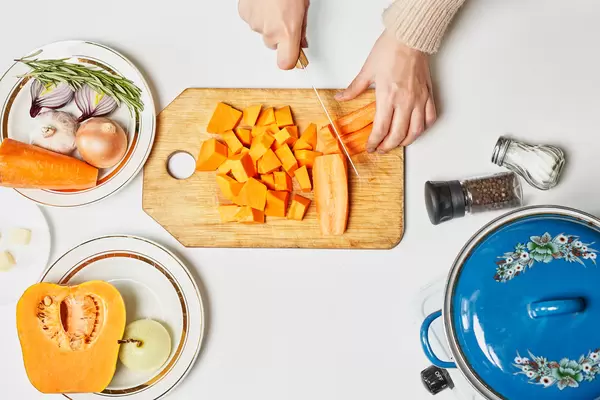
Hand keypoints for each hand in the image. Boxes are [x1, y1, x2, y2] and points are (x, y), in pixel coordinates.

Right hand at [239, 0, 308, 69]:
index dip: (289, 60)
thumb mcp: (303, 9)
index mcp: (288, 31)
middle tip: (285, 19)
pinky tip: (264, 3)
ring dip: (268, 22)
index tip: (293, 58)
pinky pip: (252, 20)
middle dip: (279, 36)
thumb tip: (300, 41)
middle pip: (273, 45)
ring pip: (262, 31)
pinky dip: (257, 14)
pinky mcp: (244, 14)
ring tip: (274, 5)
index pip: (285, 62)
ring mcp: (255, 23)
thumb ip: (301, 29)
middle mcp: (270, 31)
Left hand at [335, 30, 436, 151]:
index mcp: (387, 97)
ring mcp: (418, 99)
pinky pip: (429, 118)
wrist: (409, 38)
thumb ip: (354, 88)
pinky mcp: (428, 94)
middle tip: (380, 149)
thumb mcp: (367, 70)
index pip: (381, 129)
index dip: (374, 142)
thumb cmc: (390, 50)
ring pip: (415, 131)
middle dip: (387, 146)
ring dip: (405, 142)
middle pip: (397, 135)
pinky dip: (423, 128)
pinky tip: (416, 130)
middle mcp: (405, 101)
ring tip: (397, 143)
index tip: (370, 147)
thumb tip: (341, 97)